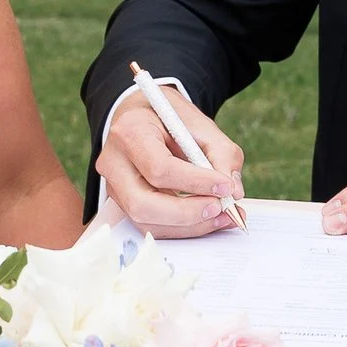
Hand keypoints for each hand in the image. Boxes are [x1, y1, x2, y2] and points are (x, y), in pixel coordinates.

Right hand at [96, 80, 246, 236]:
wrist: (145, 118)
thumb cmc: (171, 120)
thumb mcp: (202, 125)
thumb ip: (223, 155)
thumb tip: (233, 192)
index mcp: (130, 132)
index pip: (159, 168)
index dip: (195, 183)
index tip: (225, 186)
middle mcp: (113, 162)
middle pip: (143, 204)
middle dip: (187, 214)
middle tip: (221, 208)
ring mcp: (113, 186)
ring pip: (145, 221)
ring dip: (188, 226)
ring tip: (222, 216)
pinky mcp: (122, 203)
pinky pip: (150, 225)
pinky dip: (182, 228)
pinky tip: (206, 219)